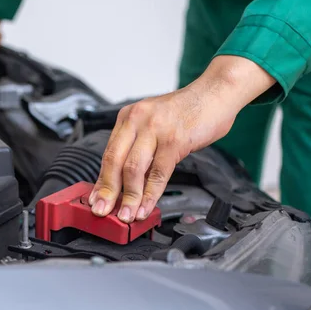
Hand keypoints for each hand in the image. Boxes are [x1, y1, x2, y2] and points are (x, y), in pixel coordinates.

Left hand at [88, 55, 276, 222]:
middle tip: (103, 211)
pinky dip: (150, 194)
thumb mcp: (154, 123)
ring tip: (126, 215)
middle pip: (114, 161)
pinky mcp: (174, 139)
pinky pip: (158, 172)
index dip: (101, 180)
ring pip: (133, 168)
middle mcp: (137, 120)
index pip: (108, 153)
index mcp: (128, 117)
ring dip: (129, 197)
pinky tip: (146, 206)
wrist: (215, 93)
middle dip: (108, 191)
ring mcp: (155, 129)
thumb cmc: (186, 112)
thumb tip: (126, 181)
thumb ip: (139, 148)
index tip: (95, 199)